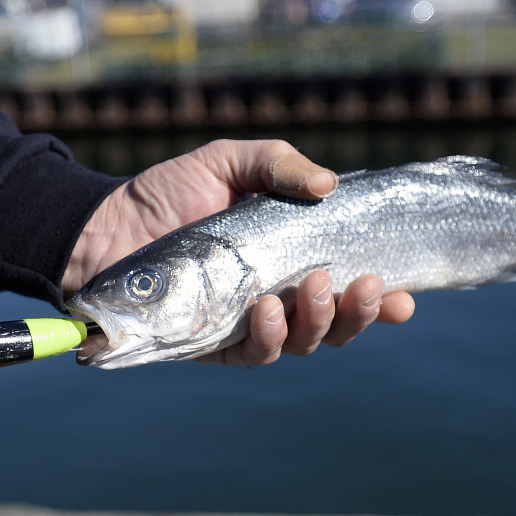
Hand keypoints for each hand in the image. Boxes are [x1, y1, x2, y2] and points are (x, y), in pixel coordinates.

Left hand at [63, 139, 414, 365]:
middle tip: (364, 285)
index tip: (406, 295)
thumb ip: (279, 165)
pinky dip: (270, 337)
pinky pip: (255, 353)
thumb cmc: (172, 191)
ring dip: (321, 322)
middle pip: (337, 323)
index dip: (383, 298)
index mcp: (292, 259)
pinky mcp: (214, 343)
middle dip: (360, 312)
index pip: (350, 285)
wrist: (108, 222)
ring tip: (317, 288)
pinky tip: (269, 310)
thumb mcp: (230, 161)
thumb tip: (330, 184)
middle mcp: (280, 296)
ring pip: (304, 343)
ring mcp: (249, 324)